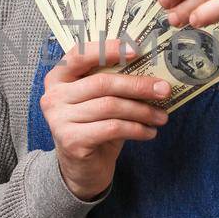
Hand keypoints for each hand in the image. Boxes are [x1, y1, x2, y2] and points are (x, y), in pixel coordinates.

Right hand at [41, 38, 171, 199]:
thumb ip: (114, 83)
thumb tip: (153, 74)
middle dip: (138, 85)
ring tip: (161, 117)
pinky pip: (112, 128)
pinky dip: (136, 129)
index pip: (80, 55)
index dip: (107, 49)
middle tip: (164, 90)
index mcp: (58, 78)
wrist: (81, 168)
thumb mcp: (99, 101)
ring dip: (142, 111)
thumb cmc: (94, 126)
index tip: (136, 49)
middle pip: (102, 83)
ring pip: (110, 106)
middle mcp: (54, 96)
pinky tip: (149, 132)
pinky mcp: (71, 141)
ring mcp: (59, 119)